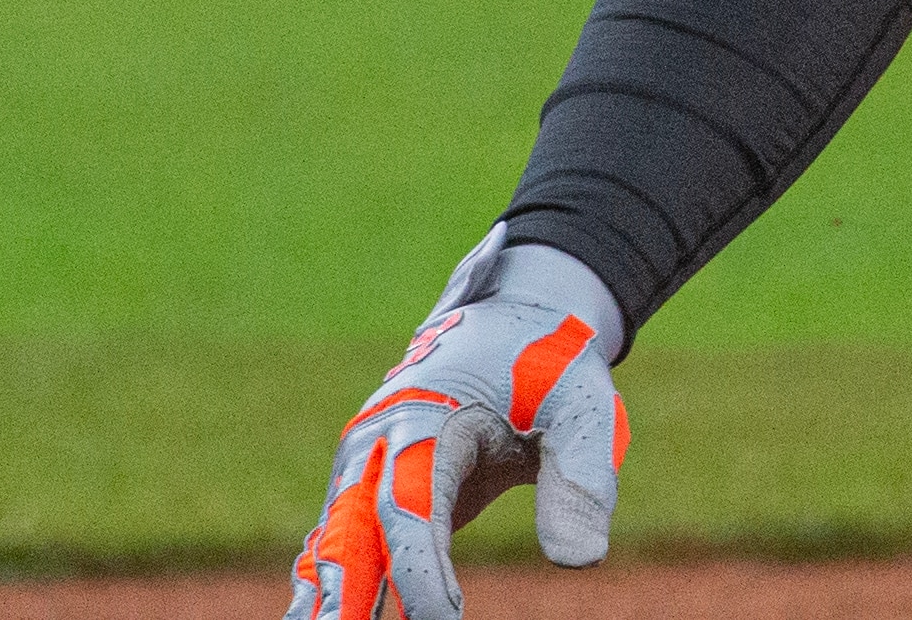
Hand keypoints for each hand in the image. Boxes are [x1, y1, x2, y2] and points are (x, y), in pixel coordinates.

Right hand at [285, 225, 625, 618]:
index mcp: (429, 417)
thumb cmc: (552, 369)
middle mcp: (381, 443)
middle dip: (345, 594)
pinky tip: (326, 619)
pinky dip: (331, 585)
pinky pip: (341, 543)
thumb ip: (580, 481)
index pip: (412, 504)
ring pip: (335, 541)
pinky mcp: (373, 489)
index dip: (419, 568)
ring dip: (328, 596)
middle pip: (352, 529)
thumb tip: (582, 562)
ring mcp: (367, 467)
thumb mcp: (585, 410)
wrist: (513, 322)